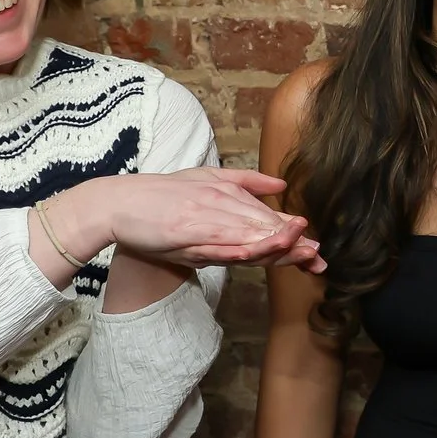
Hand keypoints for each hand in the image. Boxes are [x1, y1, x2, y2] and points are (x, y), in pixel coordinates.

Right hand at [61, 169, 325, 271]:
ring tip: (300, 254)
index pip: (265, 216)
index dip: (292, 233)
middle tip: (318, 258)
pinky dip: (236, 247)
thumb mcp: (205, 179)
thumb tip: (281, 183)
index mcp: (227, 192)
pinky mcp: (184, 231)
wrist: (118, 203)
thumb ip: (245, 181)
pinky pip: (215, 242)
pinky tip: (254, 253)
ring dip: (273, 244)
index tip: (315, 249)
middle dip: (292, 243)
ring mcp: (203, 218)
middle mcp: (219, 203)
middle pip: (261, 226)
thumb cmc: (162, 196)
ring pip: (244, 233)